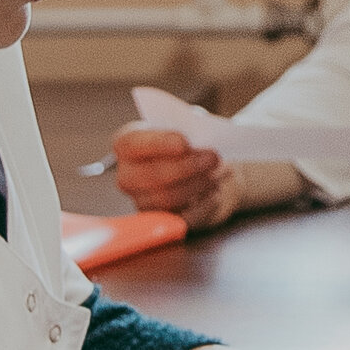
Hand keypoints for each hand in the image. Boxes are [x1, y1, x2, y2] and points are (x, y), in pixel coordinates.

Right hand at [110, 124, 303, 229]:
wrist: (219, 165)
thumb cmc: (204, 140)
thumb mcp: (201, 125)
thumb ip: (193, 126)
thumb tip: (202, 134)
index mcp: (130, 145)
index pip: (130, 145)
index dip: (157, 144)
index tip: (186, 140)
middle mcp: (130, 176)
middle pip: (146, 178)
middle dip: (185, 167)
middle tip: (214, 156)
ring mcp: (146, 203)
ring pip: (164, 200)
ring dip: (197, 184)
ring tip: (219, 169)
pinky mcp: (168, 223)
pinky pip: (181, 220)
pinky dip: (204, 204)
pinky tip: (217, 191)